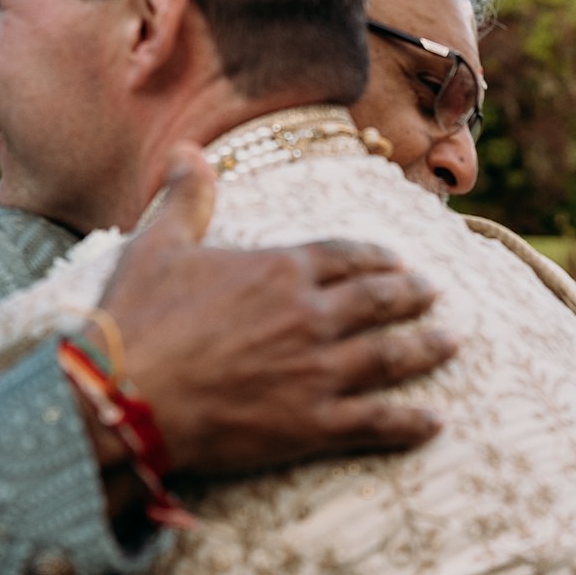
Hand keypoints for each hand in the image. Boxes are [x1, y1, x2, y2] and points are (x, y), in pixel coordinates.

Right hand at [101, 145, 457, 475]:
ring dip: (427, 348)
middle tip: (435, 293)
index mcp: (281, 270)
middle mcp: (311, 315)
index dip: (375, 258)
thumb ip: (187, 199)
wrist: (122, 397)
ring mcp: (318, 371)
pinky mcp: (313, 424)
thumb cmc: (136, 321)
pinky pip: (378, 421)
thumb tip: (187, 150)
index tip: (397, 260)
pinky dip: (411, 422)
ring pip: (391, 356)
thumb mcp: (158, 247)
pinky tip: (435, 422)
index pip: (346, 257)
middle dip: (413, 295)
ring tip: (453, 341)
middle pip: (380, 300)